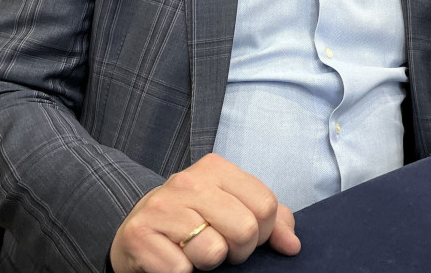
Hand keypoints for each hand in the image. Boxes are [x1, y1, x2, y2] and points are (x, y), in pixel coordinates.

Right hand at [109, 153, 300, 272]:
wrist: (138, 234)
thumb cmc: (193, 222)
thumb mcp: (232, 210)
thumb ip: (270, 220)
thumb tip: (292, 245)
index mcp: (215, 168)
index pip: (266, 205)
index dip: (263, 233)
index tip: (243, 237)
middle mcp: (187, 180)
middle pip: (245, 228)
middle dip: (238, 251)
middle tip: (220, 249)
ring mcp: (161, 206)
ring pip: (213, 251)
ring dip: (207, 264)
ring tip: (193, 253)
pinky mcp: (139, 234)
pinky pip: (181, 270)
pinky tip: (173, 259)